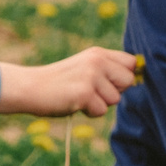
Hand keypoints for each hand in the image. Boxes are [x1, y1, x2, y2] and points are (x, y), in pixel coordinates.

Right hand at [0, 47, 138, 117]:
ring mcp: (91, 76)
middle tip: (91, 92)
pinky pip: (101, 111)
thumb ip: (107, 70)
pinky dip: (89, 112)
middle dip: (114, 92)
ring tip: (79, 97)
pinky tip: (73, 103)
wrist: (30, 87)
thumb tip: (135, 80)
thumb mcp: (85, 68)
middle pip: (128, 81)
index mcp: (98, 53)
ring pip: (115, 99)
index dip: (126, 76)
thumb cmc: (59, 82)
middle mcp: (97, 61)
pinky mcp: (84, 93)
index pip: (131, 62)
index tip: (113, 84)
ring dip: (99, 104)